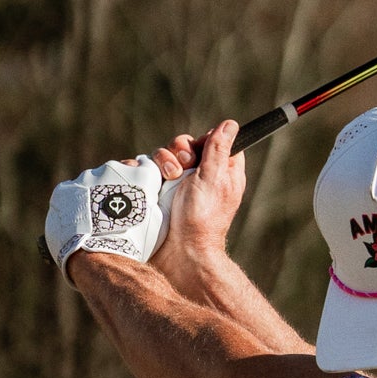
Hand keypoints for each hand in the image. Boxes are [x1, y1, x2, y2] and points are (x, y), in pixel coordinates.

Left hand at [45, 156, 168, 276]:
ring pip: (95, 181)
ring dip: (98, 194)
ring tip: (99, 221)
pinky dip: (78, 203)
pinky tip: (83, 221)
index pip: (146, 165)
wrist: (100, 258)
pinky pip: (73, 192)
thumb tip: (157, 194)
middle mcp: (114, 168)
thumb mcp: (160, 223)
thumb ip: (158, 201)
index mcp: (142, 175)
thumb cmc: (136, 245)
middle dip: (121, 186)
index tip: (141, 194)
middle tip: (119, 212)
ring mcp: (87, 177)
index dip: (144, 181)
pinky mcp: (66, 189)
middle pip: (119, 171)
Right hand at [146, 119, 247, 299]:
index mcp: (221, 172)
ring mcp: (177, 186)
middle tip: (181, 168)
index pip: (213, 142)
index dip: (204, 141)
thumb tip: (231, 124)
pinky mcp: (157, 193)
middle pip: (185, 145)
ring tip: (166, 179)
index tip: (199, 151)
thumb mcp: (213, 179)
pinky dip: (145, 170)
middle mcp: (199, 177)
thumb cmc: (201, 219)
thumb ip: (219, 150)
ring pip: (164, 155)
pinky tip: (149, 180)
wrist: (177, 252)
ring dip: (162, 161)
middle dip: (179, 151)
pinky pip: (147, 170)